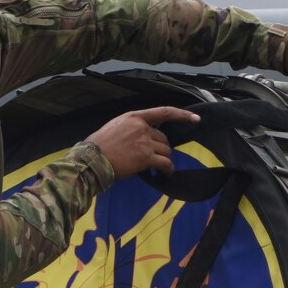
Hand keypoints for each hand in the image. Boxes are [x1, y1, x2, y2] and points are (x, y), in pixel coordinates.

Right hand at [85, 106, 200, 176]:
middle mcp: (141, 127)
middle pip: (164, 138)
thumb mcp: (115, 126)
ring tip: (159, 168)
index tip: (196, 119)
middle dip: (162, 149)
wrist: (92, 159)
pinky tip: (165, 175)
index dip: (182, 115)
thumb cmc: (99, 146)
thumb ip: (132, 127)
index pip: (163, 112)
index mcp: (134, 117)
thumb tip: (146, 135)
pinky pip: (165, 163)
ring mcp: (144, 142)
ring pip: (166, 151)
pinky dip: (168, 170)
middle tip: (154, 158)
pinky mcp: (146, 157)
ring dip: (164, 160)